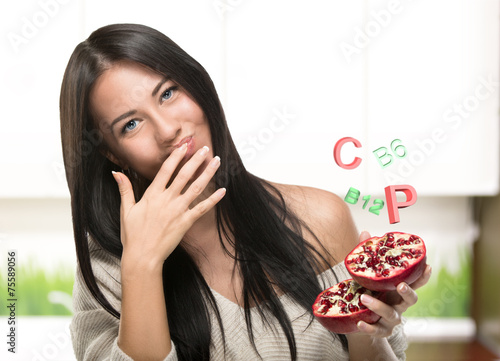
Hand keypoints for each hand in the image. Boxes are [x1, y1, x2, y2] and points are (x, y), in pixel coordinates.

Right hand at [112, 144, 225, 265]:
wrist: (142, 256)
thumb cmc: (133, 235)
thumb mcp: (126, 210)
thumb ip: (125, 189)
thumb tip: (117, 172)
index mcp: (152, 195)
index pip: (166, 170)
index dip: (176, 156)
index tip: (183, 146)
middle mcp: (167, 199)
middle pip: (184, 175)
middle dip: (196, 160)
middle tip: (206, 149)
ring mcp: (178, 210)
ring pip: (196, 187)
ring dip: (208, 173)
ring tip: (216, 162)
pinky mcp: (186, 222)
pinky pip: (202, 208)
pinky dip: (214, 199)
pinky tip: (223, 191)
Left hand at [354, 231, 431, 336]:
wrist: (361, 320)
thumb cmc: (368, 292)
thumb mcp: (368, 275)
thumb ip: (369, 257)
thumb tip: (365, 232)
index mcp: (399, 290)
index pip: (415, 283)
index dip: (423, 276)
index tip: (428, 265)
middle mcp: (399, 304)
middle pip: (411, 300)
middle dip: (408, 292)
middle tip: (400, 284)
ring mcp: (392, 319)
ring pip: (391, 314)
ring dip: (379, 306)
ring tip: (365, 298)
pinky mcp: (382, 331)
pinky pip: (377, 330)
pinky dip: (369, 328)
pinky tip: (360, 323)